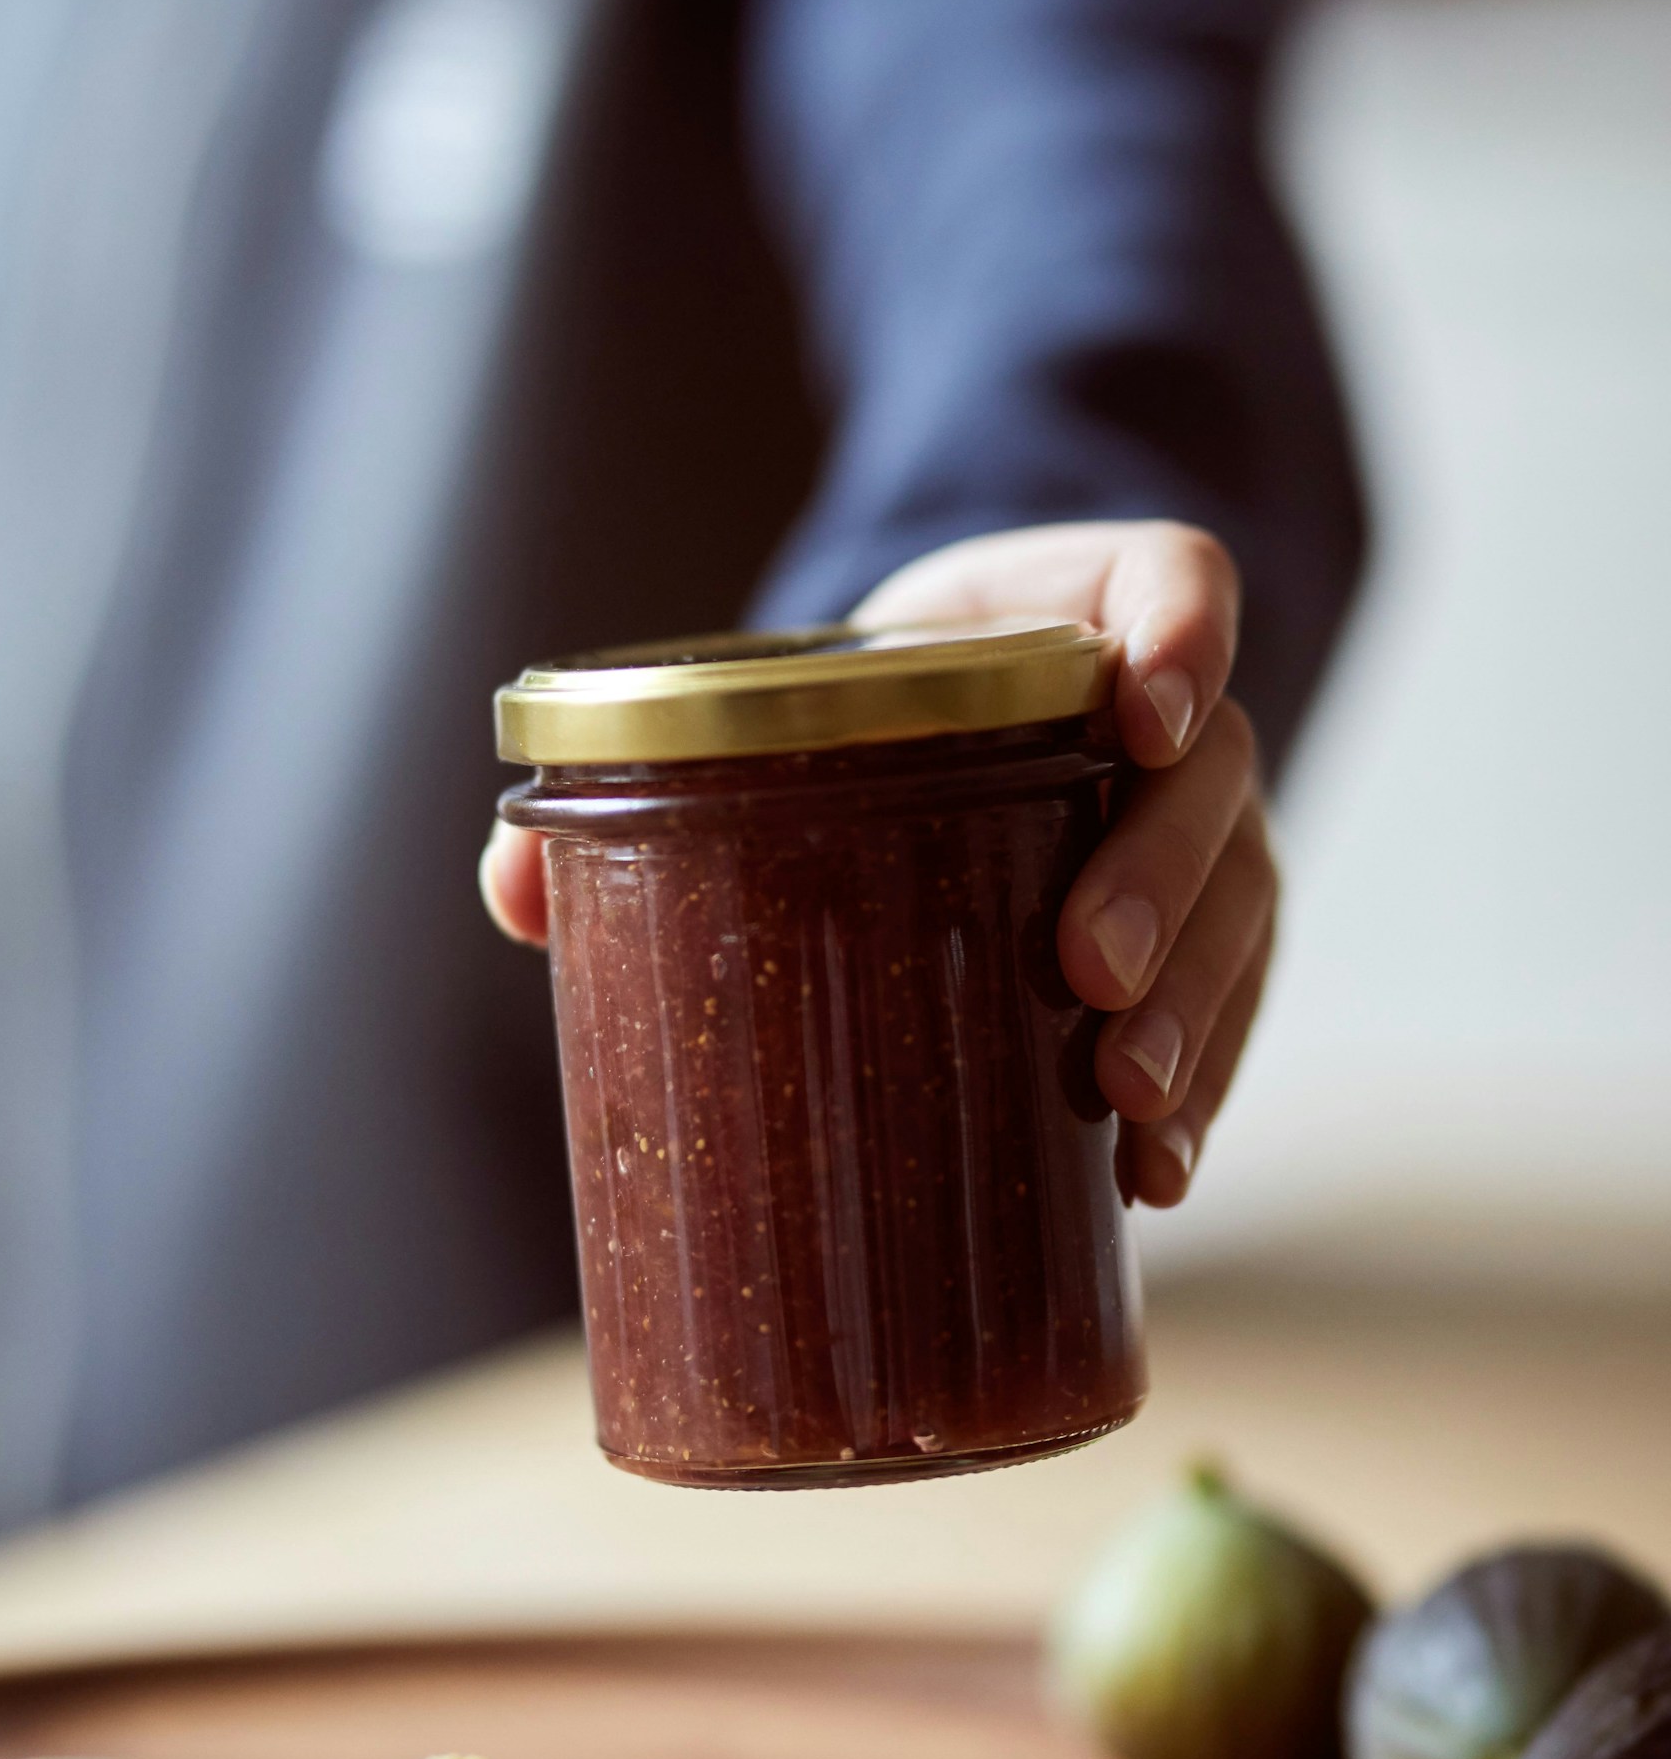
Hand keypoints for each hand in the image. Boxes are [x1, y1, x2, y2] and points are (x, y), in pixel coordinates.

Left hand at [481, 519, 1272, 1206]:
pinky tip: (1152, 1174)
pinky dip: (1203, 1090)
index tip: (1135, 714)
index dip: (1183, 639)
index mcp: (1078, 612)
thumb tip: (514, 891)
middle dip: (1163, 880)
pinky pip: (1235, 1010)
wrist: (941, 721)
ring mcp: (1199, 835)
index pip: (1182, 584)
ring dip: (1196, 1008)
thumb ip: (659, 770)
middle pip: (1216, 777)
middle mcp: (1171, 719)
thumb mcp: (790, 696)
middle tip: (1082, 970)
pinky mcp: (1199, 942)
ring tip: (1125, 1101)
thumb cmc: (864, 705)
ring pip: (1244, 905)